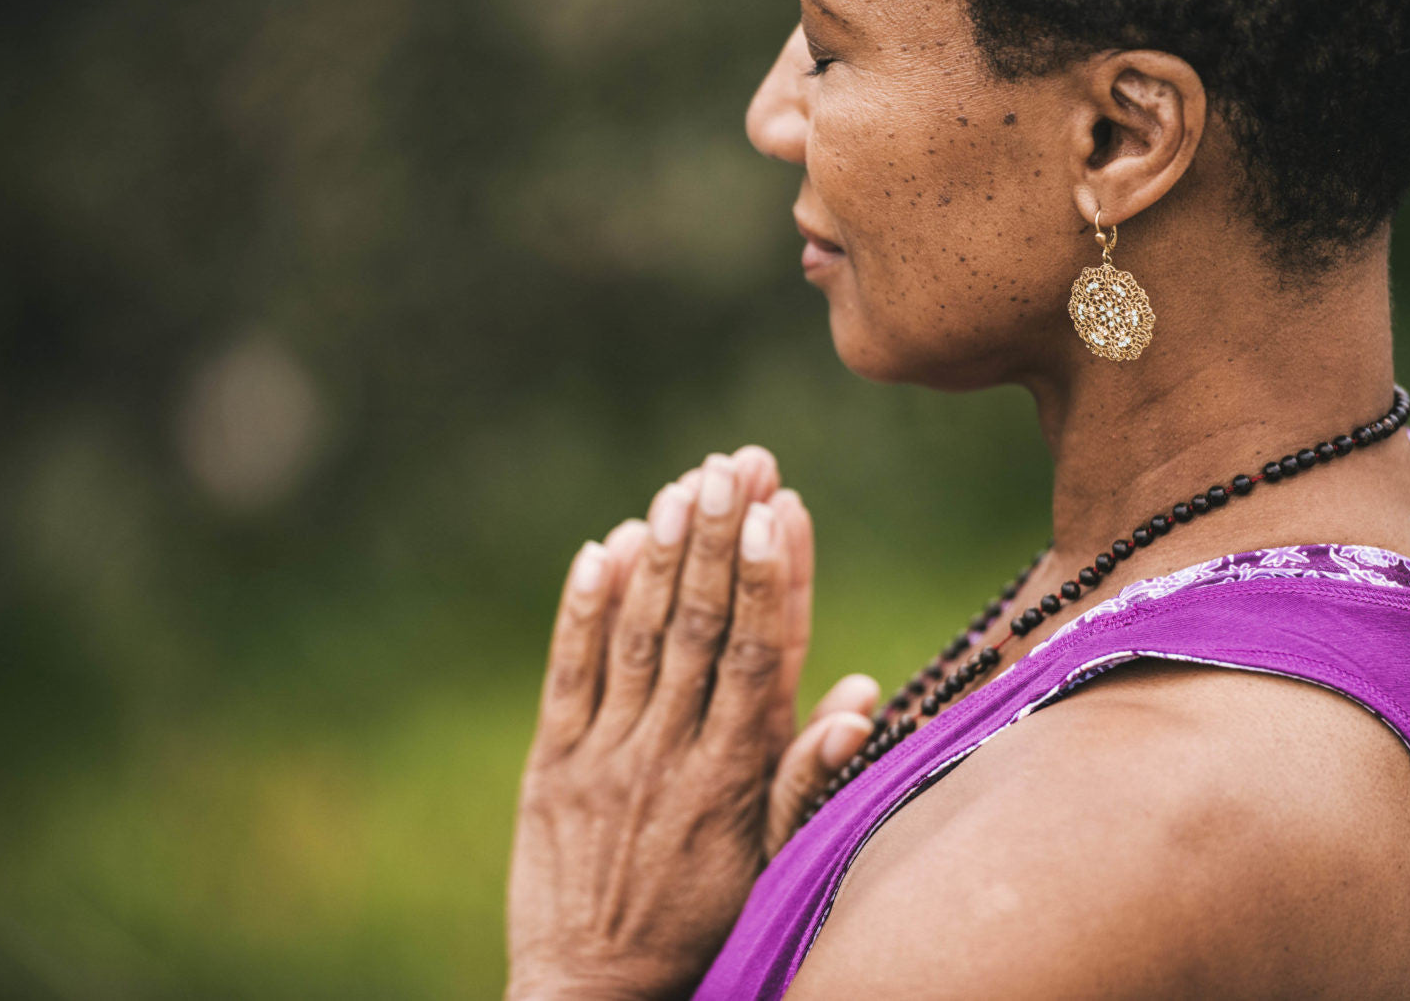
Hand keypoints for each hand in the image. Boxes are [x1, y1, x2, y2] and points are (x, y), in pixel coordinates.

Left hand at [505, 446, 877, 999]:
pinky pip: (568, 674)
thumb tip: (856, 698)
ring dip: (663, 555)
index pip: (759, 656)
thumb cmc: (698, 930)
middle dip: (721, 539)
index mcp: (733, 776)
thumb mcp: (773, 870)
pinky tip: (605, 546)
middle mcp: (670, 752)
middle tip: (738, 462)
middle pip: (700, 627)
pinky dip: (584, 610)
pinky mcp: (552, 763)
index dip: (774, 578)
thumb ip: (807, 780)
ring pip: (639, 637)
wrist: (589, 997)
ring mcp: (606, 754)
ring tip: (685, 484)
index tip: (785, 507)